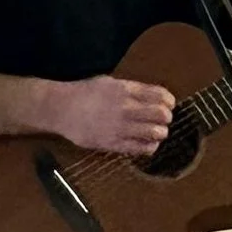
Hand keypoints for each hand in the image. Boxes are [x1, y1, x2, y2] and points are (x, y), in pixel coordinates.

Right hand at [50, 75, 172, 156]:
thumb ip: (131, 89)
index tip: (168, 104)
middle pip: (161, 115)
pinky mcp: (113, 143)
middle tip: (163, 120)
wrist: (62, 109)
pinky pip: (141, 148)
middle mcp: (125, 108)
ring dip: (160, 133)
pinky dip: (150, 146)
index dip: (169, 101)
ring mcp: (120, 127)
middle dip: (166, 117)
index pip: (160, 95)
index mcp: (125, 90)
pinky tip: (147, 143)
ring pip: (155, 133)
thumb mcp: (109, 82)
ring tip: (157, 132)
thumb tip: (153, 96)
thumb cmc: (85, 93)